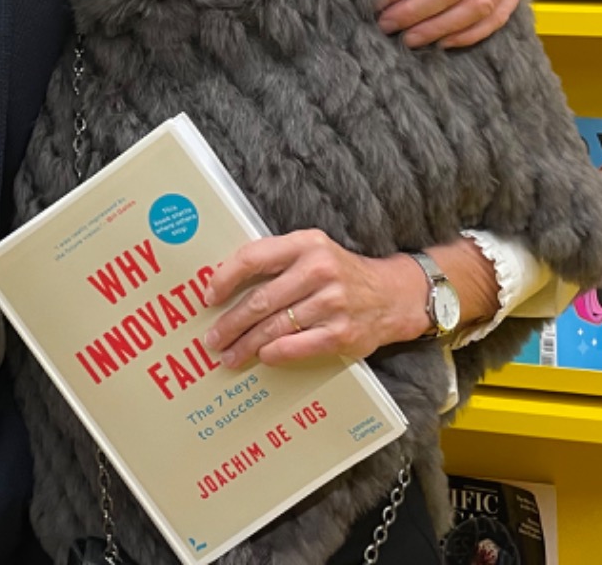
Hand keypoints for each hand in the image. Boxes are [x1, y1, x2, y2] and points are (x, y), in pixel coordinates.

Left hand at [200, 230, 422, 368]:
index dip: (225, 278)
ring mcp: (332, 302)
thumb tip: (226, 282)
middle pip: (260, 300)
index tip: (208, 297)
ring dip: (246, 344)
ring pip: (274, 327)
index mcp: (306, 244)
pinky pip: (298, 346)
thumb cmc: (340, 273)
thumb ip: (277, 260)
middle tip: (212, 338)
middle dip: (230, 323)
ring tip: (229, 355)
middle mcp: (319, 270)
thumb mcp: (312, 251)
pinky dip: (275, 353)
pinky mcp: (342, 333)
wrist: (393, 295)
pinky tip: (262, 357)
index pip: (254, 257)